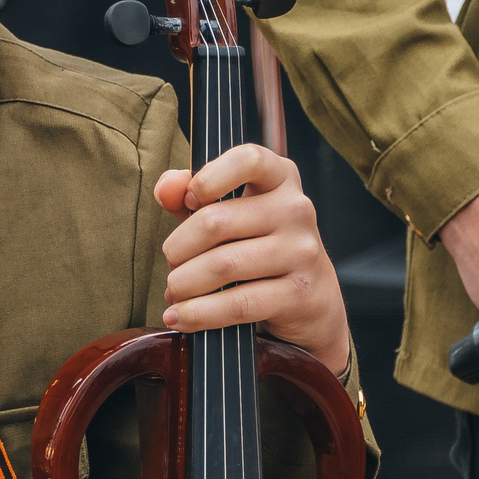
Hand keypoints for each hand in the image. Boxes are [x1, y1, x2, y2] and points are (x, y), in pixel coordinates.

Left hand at [155, 144, 351, 375]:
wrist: (312, 304)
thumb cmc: (259, 250)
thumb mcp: (228, 216)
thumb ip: (191, 197)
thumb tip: (166, 186)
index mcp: (280, 178)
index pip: (247, 160)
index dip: (208, 178)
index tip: (190, 201)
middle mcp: (296, 209)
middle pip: (216, 222)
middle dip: (178, 250)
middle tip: (172, 265)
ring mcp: (302, 252)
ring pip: (222, 266)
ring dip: (183, 285)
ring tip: (173, 293)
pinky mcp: (299, 294)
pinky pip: (237, 304)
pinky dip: (199, 314)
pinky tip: (180, 318)